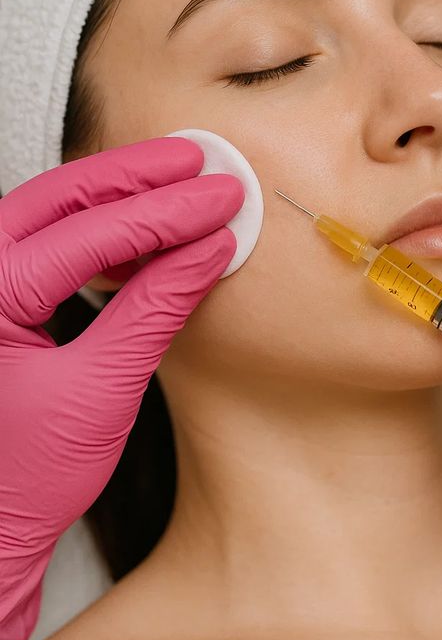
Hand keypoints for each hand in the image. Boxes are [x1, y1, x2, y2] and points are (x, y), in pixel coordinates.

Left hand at [0, 136, 243, 639]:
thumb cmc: (27, 477)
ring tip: (183, 176)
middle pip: (60, 197)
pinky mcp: (1, 296)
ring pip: (53, 208)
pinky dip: (103, 224)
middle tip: (202, 161)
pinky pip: (51, 238)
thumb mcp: (101, 392)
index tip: (221, 198)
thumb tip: (208, 248)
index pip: (88, 234)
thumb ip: (154, 310)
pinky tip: (147, 221)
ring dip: (121, 190)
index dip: (165, 212)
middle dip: (137, 175)